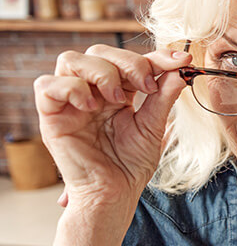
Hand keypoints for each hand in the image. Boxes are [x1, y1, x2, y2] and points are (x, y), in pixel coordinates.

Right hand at [34, 45, 190, 227]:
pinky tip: (91, 107)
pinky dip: (72, 88)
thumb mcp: (154, 126)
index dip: (156, 56)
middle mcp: (91, 92)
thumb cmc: (131, 165)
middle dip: (129, 62)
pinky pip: (47, 85)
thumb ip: (164, 96)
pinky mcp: (51, 116)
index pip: (131, 60)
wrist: (114, 194)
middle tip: (146, 87)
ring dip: (101, 72)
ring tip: (117, 99)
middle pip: (99, 51)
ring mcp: (70, 102)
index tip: (181, 60)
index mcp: (117, 92)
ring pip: (71, 60)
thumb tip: (180, 67)